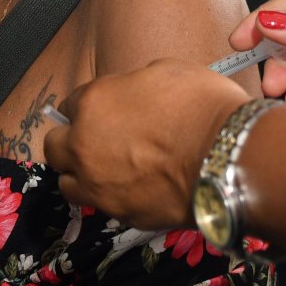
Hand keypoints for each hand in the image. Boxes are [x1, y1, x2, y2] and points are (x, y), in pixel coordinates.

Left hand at [44, 60, 248, 229]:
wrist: (231, 158)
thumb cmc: (204, 108)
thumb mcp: (166, 71)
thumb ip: (134, 86)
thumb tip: (131, 95)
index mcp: (93, 103)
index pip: (70, 104)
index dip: (89, 106)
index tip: (102, 111)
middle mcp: (85, 146)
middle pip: (54, 147)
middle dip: (70, 141)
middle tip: (95, 140)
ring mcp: (99, 185)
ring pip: (67, 183)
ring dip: (81, 174)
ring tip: (107, 170)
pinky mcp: (121, 214)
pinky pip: (102, 205)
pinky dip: (111, 196)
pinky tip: (134, 188)